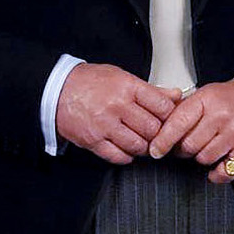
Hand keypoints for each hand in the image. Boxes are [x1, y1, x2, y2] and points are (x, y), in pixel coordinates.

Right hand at [55, 63, 181, 164]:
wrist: (56, 90)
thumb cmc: (90, 83)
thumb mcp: (122, 77)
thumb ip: (151, 90)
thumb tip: (176, 95)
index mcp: (127, 87)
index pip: (162, 106)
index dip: (169, 115)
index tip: (167, 118)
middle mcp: (117, 106)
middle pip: (152, 128)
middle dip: (157, 133)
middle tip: (155, 133)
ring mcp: (104, 125)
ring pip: (138, 145)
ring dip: (143, 146)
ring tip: (141, 141)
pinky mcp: (93, 141)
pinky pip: (119, 156)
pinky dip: (127, 156)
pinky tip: (126, 148)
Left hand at [146, 77, 233, 183]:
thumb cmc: (232, 98)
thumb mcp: (206, 94)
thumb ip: (183, 109)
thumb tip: (157, 128)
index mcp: (207, 99)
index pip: (178, 122)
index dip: (162, 140)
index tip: (154, 151)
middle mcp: (221, 116)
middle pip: (188, 145)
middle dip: (183, 149)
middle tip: (187, 145)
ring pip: (204, 159)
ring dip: (201, 158)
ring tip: (207, 147)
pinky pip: (225, 171)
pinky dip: (217, 174)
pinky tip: (216, 167)